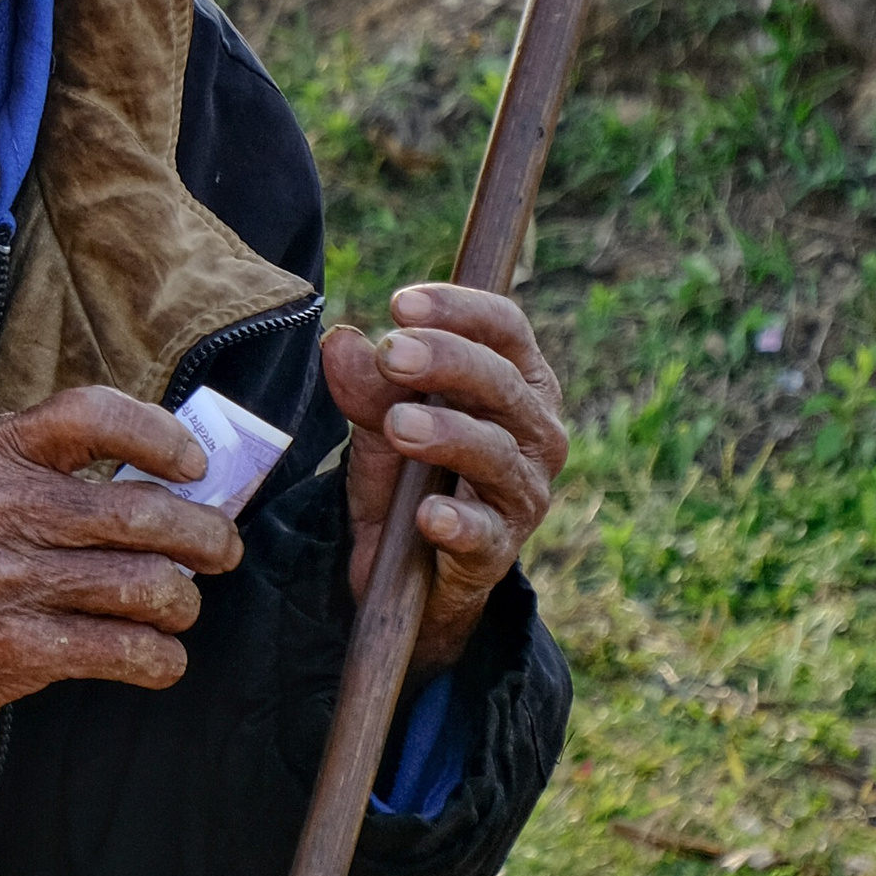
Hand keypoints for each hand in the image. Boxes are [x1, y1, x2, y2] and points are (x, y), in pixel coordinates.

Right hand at [0, 387, 242, 758]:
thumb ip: (43, 470)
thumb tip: (161, 479)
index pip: (94, 416)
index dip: (161, 436)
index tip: (193, 465)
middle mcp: (2, 509)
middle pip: (146, 513)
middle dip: (207, 537)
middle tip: (220, 551)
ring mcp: (11, 582)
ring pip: (149, 586)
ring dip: (183, 603)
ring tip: (178, 608)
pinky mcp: (19, 649)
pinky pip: (126, 652)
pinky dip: (161, 660)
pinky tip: (157, 658)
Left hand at [322, 284, 567, 675]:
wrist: (413, 571)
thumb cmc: (410, 476)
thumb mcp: (381, 426)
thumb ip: (367, 388)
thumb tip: (341, 341)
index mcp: (515, 381)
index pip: (505, 328)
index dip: (459, 310)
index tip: (400, 304)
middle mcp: (534, 430)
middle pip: (501, 383)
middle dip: (447, 362)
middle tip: (391, 354)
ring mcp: (524, 490)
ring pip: (496, 452)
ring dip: (447, 434)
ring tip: (398, 427)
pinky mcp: (501, 547)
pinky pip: (485, 533)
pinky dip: (457, 524)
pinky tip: (428, 516)